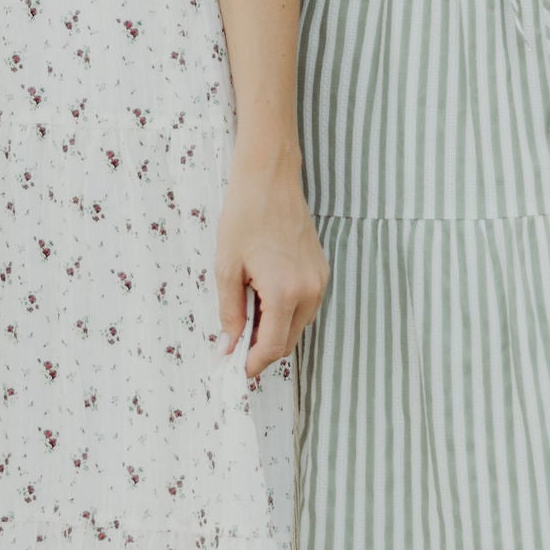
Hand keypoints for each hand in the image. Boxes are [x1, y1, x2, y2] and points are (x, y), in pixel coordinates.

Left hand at [215, 148, 328, 378]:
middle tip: (232, 345)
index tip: (233, 369)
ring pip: (297, 326)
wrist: (270, 180)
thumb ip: (229, 313)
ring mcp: (320, 281)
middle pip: (287, 342)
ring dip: (273, 331)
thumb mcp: (227, 268)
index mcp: (285, 291)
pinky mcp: (322, 272)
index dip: (251, 364)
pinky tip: (262, 298)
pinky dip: (284, 313)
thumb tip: (228, 348)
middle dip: (261, 349)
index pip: (272, 347)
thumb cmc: (244, 217)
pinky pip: (304, 307)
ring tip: (245, 314)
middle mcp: (310, 291)